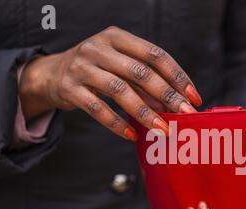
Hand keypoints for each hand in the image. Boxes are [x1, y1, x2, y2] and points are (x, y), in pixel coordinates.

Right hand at [18, 26, 200, 140]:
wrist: (52, 74)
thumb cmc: (96, 70)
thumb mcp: (119, 66)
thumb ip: (144, 81)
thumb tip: (175, 103)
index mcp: (117, 37)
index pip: (155, 54)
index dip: (177, 76)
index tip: (193, 96)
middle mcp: (99, 48)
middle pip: (140, 72)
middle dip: (167, 95)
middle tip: (185, 114)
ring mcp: (82, 67)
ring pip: (120, 91)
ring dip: (145, 112)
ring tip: (163, 129)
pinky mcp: (69, 88)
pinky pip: (97, 108)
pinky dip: (117, 123)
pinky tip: (133, 134)